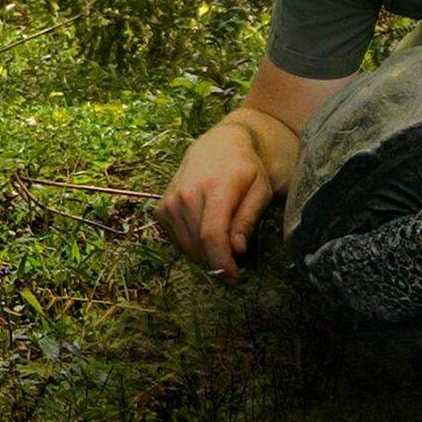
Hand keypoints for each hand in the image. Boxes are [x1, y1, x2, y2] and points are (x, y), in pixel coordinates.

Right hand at [154, 119, 276, 282]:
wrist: (218, 145)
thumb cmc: (245, 169)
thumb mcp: (260, 190)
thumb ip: (248, 219)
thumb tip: (237, 249)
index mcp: (216, 187)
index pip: (212, 234)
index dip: (222, 262)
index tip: (233, 276)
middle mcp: (187, 193)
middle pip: (199, 245)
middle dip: (217, 259)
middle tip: (234, 257)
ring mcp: (170, 200)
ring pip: (186, 245)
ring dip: (205, 253)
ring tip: (222, 240)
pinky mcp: (161, 207)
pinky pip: (175, 239)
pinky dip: (191, 243)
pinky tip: (204, 230)